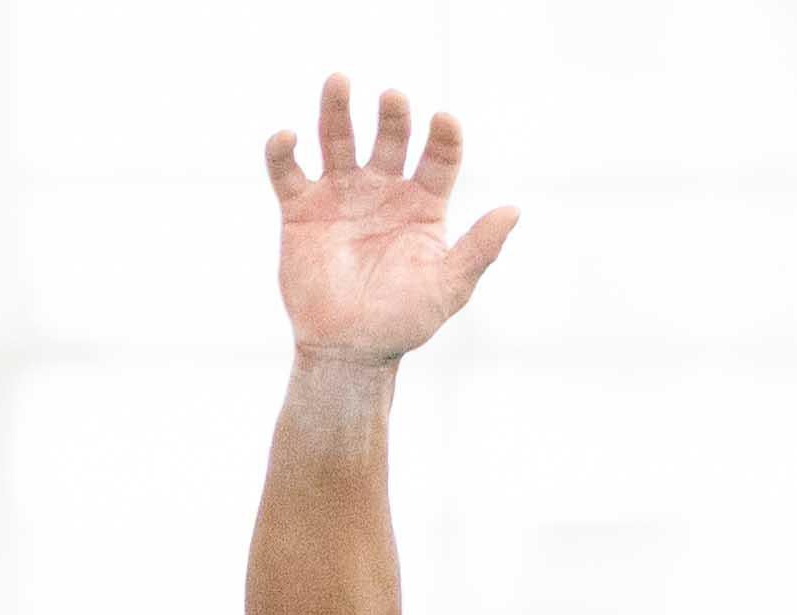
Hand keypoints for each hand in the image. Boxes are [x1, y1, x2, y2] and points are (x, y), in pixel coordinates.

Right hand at [267, 77, 513, 364]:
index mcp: (423, 204)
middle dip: (393, 116)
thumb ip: (480, 249)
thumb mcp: (449, 287)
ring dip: (337, 109)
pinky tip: (289, 136)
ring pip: (337, 139)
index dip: (444, 137)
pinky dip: (282, 151)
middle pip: (389, 138)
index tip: (445, 121)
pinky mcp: (300, 209)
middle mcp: (383, 190)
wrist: (349, 351)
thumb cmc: (403, 322)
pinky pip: (287, 171)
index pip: (439, 158)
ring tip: (339, 81)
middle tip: (393, 99)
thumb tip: (514, 209)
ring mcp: (340, 195)